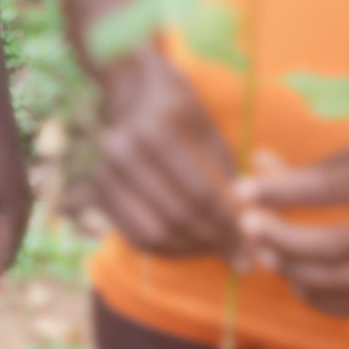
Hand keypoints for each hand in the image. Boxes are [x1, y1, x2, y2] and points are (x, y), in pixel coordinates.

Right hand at [92, 51, 241, 260]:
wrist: (134, 91)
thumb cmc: (183, 113)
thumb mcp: (211, 136)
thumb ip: (227, 182)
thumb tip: (249, 235)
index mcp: (156, 130)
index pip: (200, 194)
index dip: (228, 227)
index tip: (251, 249)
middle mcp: (123, 151)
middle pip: (176, 216)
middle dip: (212, 242)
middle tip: (239, 257)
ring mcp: (104, 171)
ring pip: (153, 233)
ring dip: (189, 250)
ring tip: (216, 250)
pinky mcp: (97, 190)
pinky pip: (133, 235)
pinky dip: (165, 249)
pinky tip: (189, 246)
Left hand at [234, 136, 348, 317]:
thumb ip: (303, 168)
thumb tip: (252, 167)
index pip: (327, 188)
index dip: (279, 192)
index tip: (240, 190)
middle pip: (334, 246)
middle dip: (283, 240)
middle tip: (248, 227)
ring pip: (342, 282)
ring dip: (295, 271)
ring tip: (266, 253)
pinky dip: (319, 299)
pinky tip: (296, 280)